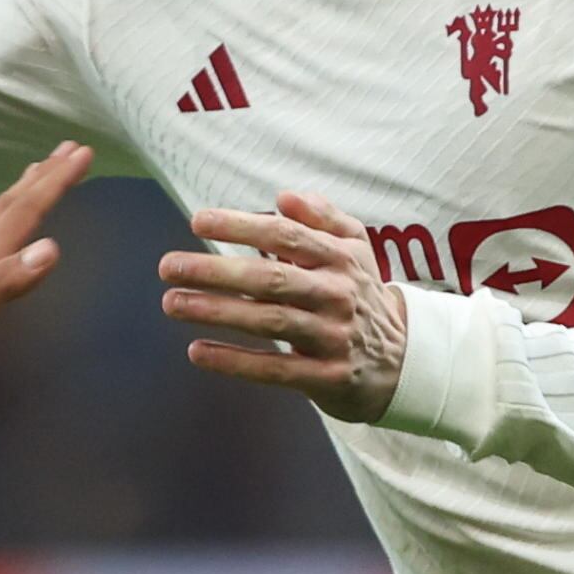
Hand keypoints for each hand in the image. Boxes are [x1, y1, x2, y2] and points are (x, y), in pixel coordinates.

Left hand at [161, 192, 406, 421]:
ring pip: (268, 322)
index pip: (285, 236)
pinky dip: (235, 362)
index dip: (241, 226)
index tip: (198, 221)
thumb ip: (323, 218)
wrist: (404, 360)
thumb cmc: (362, 295)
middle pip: (271, 279)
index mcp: (340, 259)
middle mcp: (337, 295)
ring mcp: (333, 337)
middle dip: (217, 271)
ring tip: (172, 302)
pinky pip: (275, 368)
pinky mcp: (327, 377)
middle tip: (169, 266)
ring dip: (216, 312)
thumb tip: (284, 197)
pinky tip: (198, 351)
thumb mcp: (356, 249)